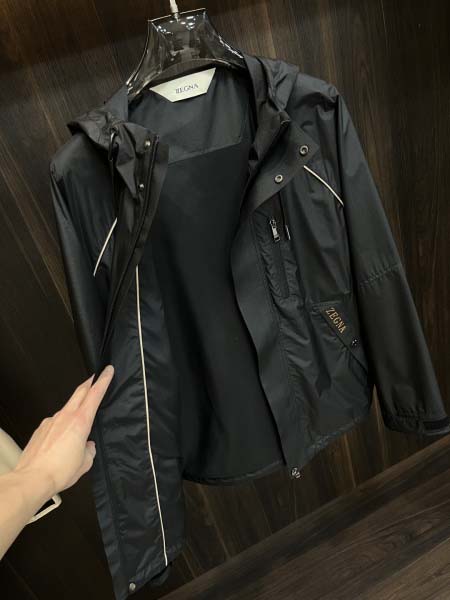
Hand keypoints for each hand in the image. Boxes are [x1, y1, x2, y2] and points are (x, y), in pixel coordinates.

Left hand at [13, 365, 113, 497]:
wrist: (32, 479)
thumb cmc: (59, 471)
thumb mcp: (85, 463)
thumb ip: (90, 450)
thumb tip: (88, 446)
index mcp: (80, 422)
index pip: (95, 394)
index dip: (103, 380)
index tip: (108, 371)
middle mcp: (65, 417)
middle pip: (79, 392)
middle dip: (89, 382)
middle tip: (96, 377)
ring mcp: (51, 421)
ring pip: (67, 407)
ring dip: (75, 406)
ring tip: (80, 418)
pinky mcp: (41, 429)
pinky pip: (55, 421)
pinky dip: (62, 424)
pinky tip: (62, 437)